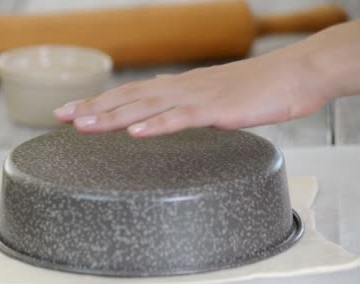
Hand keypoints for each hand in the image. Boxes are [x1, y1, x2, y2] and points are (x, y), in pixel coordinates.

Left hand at [53, 50, 330, 137]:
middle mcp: (181, 88)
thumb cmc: (262, 88)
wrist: (299, 73)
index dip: (100, 102)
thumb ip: (190, 106)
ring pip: (147, 108)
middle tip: (60, 117)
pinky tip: (135, 134)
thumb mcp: (217, 97)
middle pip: (129, 98)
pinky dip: (157, 126)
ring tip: (83, 126)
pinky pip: (182, 119)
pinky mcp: (218, 109)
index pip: (132, 94)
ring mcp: (198, 97)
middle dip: (94, 108)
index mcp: (180, 87)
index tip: (73, 112)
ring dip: (114, 117)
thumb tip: (169, 116)